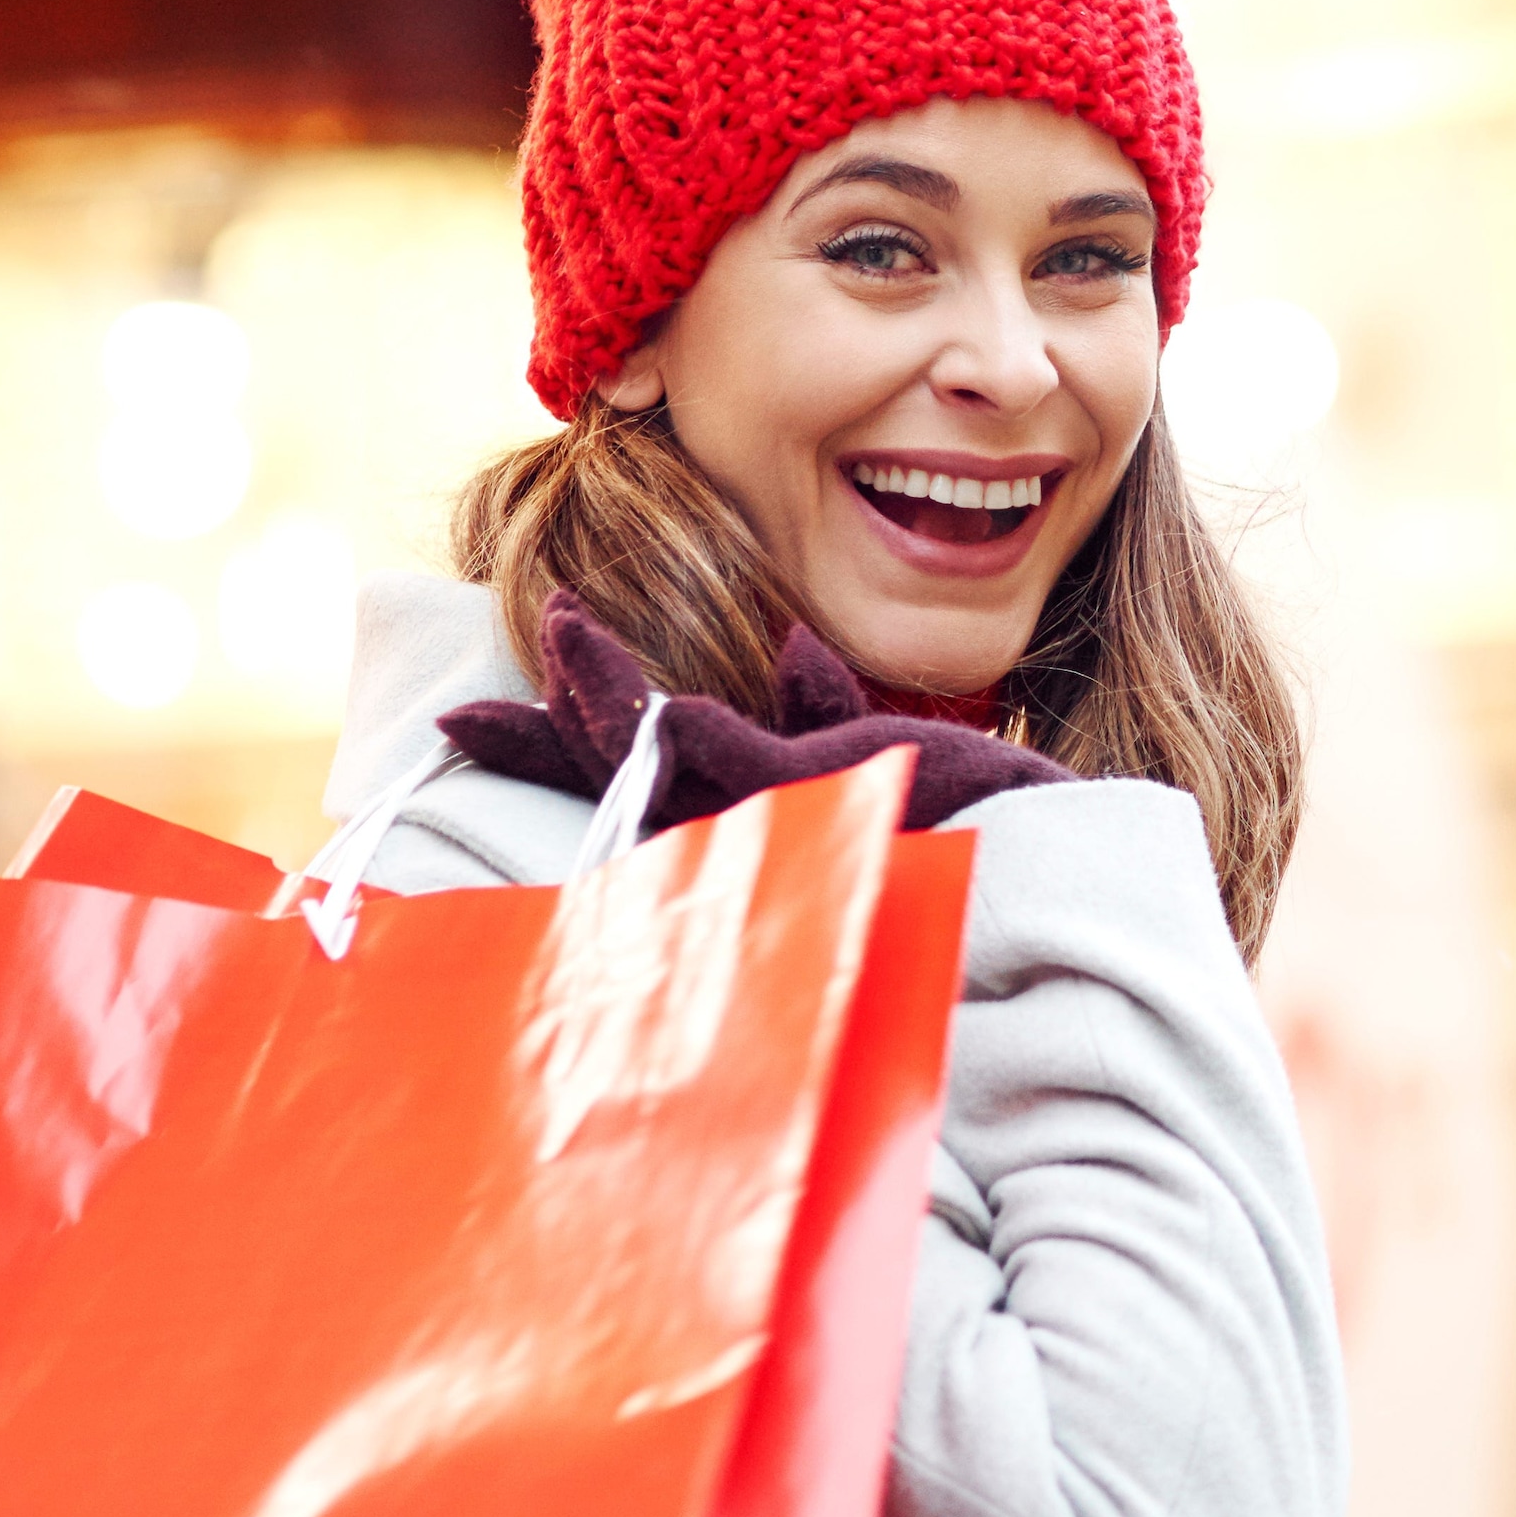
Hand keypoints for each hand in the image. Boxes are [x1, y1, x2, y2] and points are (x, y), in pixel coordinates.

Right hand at [440, 592, 1074, 836]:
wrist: (1066, 880)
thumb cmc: (987, 829)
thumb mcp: (890, 755)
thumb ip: (822, 706)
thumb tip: (787, 653)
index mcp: (754, 813)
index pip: (627, 768)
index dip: (546, 740)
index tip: (452, 724)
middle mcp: (749, 834)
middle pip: (618, 776)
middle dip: (541, 740)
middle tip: (449, 722)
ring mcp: (777, 826)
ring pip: (658, 768)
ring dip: (601, 705)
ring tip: (552, 637)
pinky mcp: (823, 808)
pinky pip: (737, 766)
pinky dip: (689, 733)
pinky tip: (655, 704)